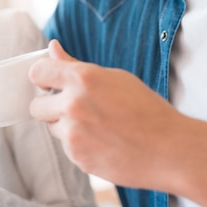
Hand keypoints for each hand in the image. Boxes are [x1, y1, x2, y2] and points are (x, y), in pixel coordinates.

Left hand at [28, 39, 182, 189]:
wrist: (171, 150)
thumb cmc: (147, 109)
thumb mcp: (114, 78)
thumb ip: (75, 65)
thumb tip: (52, 47)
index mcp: (82, 79)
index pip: (37, 72)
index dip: (42, 77)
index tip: (49, 82)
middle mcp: (73, 105)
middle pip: (36, 105)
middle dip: (50, 106)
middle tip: (74, 107)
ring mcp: (73, 135)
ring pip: (52, 128)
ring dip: (66, 126)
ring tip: (98, 126)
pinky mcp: (77, 158)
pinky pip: (66, 148)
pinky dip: (79, 145)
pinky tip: (103, 142)